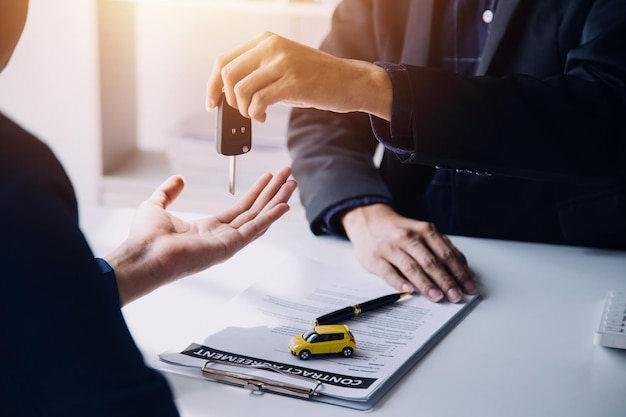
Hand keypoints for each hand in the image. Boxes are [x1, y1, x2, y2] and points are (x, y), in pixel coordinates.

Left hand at [105, 166, 296, 304]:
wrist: (143, 255)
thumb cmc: (145, 239)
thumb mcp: (156, 205)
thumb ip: (168, 192)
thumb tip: (179, 179)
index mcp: (207, 229)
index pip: (239, 209)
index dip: (255, 192)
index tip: (267, 178)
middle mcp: (221, 237)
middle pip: (254, 211)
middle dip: (272, 192)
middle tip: (287, 176)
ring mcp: (227, 243)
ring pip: (259, 217)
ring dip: (276, 200)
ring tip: (291, 184)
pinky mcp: (228, 247)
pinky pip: (254, 229)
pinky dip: (271, 217)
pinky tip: (284, 206)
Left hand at [206, 31, 391, 121]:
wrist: (350, 81)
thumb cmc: (316, 78)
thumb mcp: (283, 65)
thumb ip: (258, 72)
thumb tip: (230, 94)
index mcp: (266, 40)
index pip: (224, 60)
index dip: (212, 84)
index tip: (211, 102)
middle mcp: (271, 47)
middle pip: (228, 75)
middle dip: (229, 100)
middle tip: (241, 111)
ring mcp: (282, 64)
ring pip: (241, 90)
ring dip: (244, 109)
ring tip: (256, 114)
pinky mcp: (292, 82)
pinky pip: (258, 102)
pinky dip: (255, 114)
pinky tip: (263, 117)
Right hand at [342, 204, 475, 302]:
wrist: (368, 220)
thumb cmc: (400, 230)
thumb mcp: (422, 232)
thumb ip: (442, 247)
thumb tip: (463, 268)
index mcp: (424, 231)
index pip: (446, 254)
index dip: (459, 271)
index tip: (468, 286)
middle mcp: (408, 238)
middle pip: (430, 262)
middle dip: (446, 281)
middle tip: (456, 296)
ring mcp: (391, 248)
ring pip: (411, 267)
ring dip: (426, 284)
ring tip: (437, 297)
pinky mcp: (375, 259)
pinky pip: (388, 272)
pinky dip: (399, 282)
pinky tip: (408, 290)